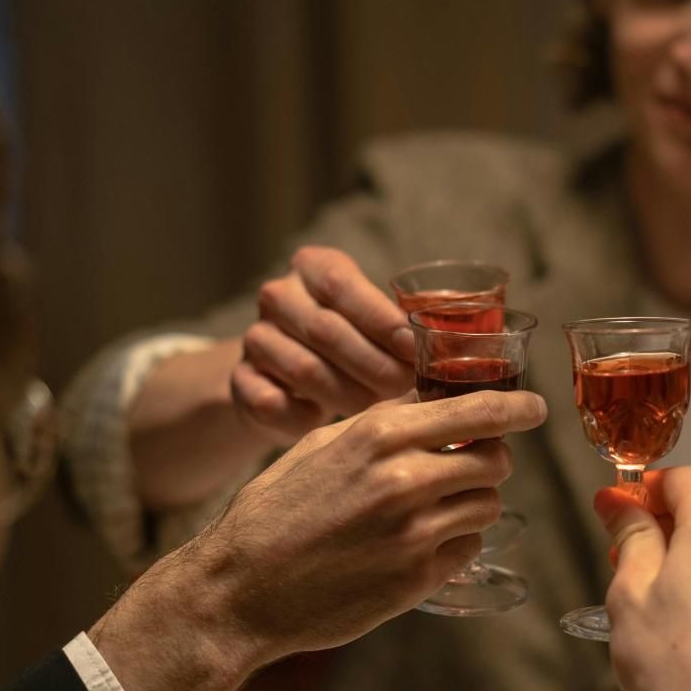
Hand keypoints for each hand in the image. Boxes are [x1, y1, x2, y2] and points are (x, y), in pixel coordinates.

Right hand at [89, 390, 546, 690]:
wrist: (242, 588)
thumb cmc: (274, 511)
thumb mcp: (320, 446)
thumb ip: (379, 423)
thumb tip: (430, 405)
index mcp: (377, 434)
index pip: (473, 412)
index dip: (514, 408)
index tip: (535, 408)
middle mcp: (403, 478)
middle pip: (493, 459)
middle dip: (487, 460)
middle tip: (467, 466)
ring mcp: (414, 532)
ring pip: (487, 504)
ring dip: (472, 501)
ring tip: (434, 507)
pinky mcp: (418, 578)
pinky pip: (467, 548)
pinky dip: (455, 542)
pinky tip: (419, 543)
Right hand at [234, 246, 415, 443]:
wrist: (286, 376)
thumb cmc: (350, 344)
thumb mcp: (372, 321)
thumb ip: (402, 325)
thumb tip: (449, 345)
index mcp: (314, 267)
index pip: (343, 286)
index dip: (380, 318)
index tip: (413, 347)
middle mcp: (279, 296)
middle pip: (326, 330)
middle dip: (372, 363)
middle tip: (403, 387)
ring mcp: (255, 338)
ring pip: (303, 368)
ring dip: (346, 393)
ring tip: (375, 410)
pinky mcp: (241, 380)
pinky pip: (272, 402)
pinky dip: (304, 417)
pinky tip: (325, 423)